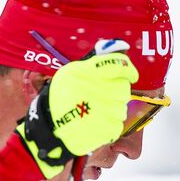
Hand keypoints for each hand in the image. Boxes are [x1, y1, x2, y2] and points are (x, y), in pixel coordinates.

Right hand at [17, 40, 138, 178]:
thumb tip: (118, 47)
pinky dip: (109, 124)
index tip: (131, 74)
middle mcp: (98, 89)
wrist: (48, 133)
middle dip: (116, 92)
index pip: (118, 65)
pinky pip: (117, 123)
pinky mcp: (107, 128)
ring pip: (121, 107)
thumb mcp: (69, 75)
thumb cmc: (58, 102)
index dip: (128, 69)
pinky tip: (94, 123)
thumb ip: (94, 62)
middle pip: (123, 88)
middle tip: (102, 97)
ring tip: (94, 112)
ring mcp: (104, 111)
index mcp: (87, 73)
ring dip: (112, 108)